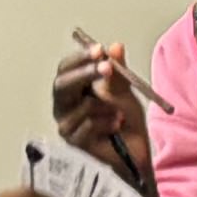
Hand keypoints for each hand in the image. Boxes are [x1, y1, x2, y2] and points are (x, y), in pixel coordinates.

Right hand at [50, 30, 148, 183]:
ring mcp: (66, 125)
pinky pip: (89, 124)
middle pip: (63, 85)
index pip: (66, 69)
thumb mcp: (123, 89)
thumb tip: (116, 46)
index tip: (99, 49)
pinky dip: (108, 122)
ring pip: (83, 105)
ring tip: (119, 113)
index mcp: (72, 89)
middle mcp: (63, 106)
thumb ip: (118, 70)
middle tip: (107, 66)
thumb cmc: (124, 119)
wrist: (134, 149)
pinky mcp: (74, 143)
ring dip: (107, 106)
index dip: (80, 58)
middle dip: (86, 73)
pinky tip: (116, 125)